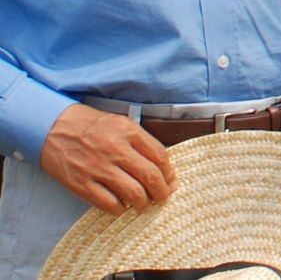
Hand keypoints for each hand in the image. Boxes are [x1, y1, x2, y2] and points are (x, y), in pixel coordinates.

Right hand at [40, 104, 175, 214]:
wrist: (56, 129)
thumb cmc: (93, 126)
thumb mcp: (121, 124)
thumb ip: (141, 142)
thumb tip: (162, 167)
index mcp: (129, 132)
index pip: (160, 156)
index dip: (169, 172)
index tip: (171, 180)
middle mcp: (117, 150)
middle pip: (150, 176)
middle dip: (162, 191)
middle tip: (164, 198)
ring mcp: (99, 168)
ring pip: (133, 193)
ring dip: (144, 204)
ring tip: (146, 206)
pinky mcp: (83, 184)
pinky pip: (109, 204)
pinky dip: (121, 209)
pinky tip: (123, 207)